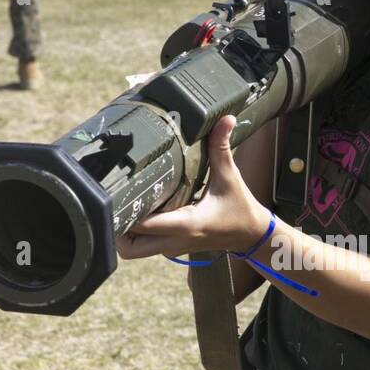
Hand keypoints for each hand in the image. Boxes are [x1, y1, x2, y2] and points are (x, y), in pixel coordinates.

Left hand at [116, 115, 271, 262]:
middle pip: (129, 248)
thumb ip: (221, 147)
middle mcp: (174, 241)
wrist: (251, 235)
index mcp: (186, 224)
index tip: (118, 192)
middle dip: (117, 229)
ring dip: (125, 234)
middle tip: (118, 201)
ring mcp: (172, 249)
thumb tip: (225, 118)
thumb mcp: (230, 177)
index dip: (125, 211)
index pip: (142, 225)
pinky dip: (137, 234)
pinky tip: (141, 211)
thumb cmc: (240, 207)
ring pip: (134, 251)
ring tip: (128, 205)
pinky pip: (145, 245)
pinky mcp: (173, 249)